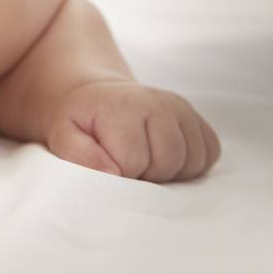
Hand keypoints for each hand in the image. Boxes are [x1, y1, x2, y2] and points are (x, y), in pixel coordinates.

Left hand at [47, 79, 221, 182]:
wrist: (99, 98)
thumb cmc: (82, 123)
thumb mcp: (64, 135)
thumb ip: (77, 154)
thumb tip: (111, 173)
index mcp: (122, 107)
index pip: (133, 162)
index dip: (119, 174)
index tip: (108, 164)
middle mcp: (157, 102)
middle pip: (167, 162)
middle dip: (146, 174)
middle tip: (127, 164)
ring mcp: (180, 108)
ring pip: (192, 161)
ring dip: (170, 171)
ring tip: (145, 161)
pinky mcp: (195, 117)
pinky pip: (209, 153)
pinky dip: (191, 164)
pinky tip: (166, 157)